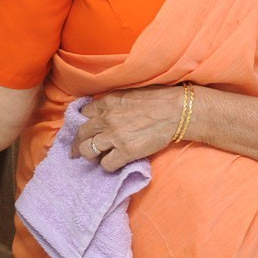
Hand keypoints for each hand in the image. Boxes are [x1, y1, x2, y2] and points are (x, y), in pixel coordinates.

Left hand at [72, 85, 186, 170]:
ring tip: (96, 158)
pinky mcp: (126, 152)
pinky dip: (108, 165)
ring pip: (88, 150)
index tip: (84, 130)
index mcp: (108, 101)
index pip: (83, 113)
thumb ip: (115, 101)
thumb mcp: (131, 92)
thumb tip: (106, 110)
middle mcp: (107, 118)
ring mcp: (115, 136)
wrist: (178, 111)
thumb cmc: (160, 98)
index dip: (83, 123)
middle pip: (81, 134)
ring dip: (91, 156)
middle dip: (79, 143)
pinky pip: (106, 164)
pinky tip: (115, 163)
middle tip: (78, 151)